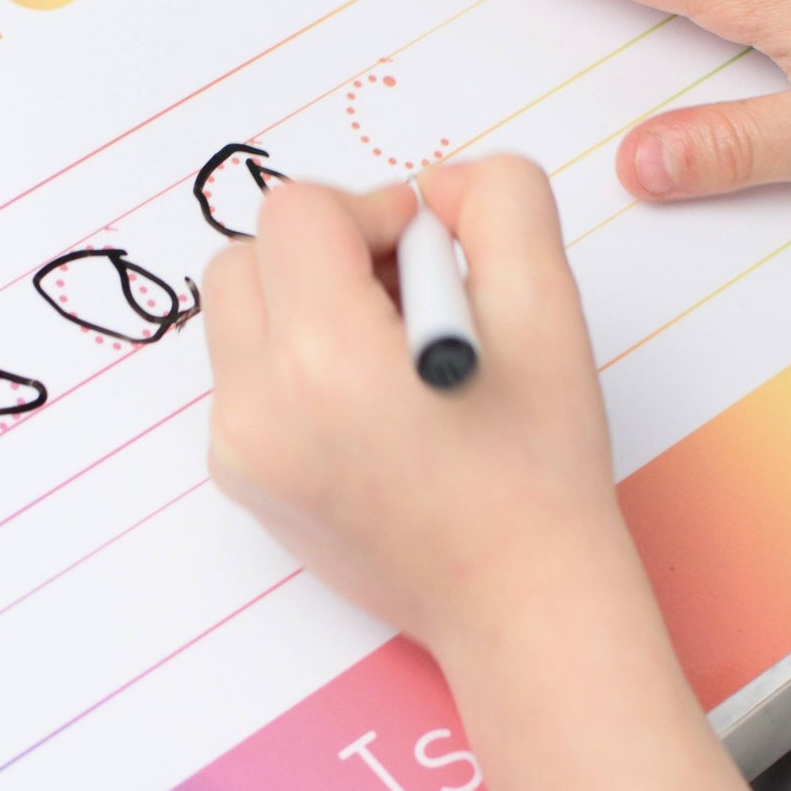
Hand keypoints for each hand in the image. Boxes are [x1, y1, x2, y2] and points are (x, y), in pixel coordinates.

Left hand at [201, 158, 631, 661]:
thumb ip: (498, 201)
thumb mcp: (549, 307)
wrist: (518, 603)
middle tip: (405, 300)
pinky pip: (246, 376)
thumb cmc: (538, 468)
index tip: (427, 258)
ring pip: (241, 313)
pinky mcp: (243, 480)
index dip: (372, 212)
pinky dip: (297, 365)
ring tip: (389, 355)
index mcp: (327, 359)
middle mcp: (260, 407)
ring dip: (307, 305)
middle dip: (325, 254)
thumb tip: (432, 187)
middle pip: (250, 255)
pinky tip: (372, 407)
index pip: (298, 212)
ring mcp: (241, 451)